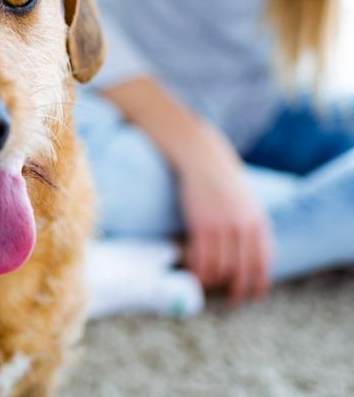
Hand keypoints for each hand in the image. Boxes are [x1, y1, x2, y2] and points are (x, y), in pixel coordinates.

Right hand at [177, 125, 272, 302]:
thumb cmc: (224, 181)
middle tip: (233, 300)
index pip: (264, 262)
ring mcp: (222, 226)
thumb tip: (257, 253)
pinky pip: (202, 257)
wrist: (203, 159)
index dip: (260, 283)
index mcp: (259, 221)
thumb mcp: (247, 202)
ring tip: (209, 287)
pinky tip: (195, 274)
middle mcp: (244, 226)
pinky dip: (199, 271)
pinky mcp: (201, 225)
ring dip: (215, 282)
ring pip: (221, 267)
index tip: (255, 296)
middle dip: (239, 289)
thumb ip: (254, 226)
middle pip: (244, 269)